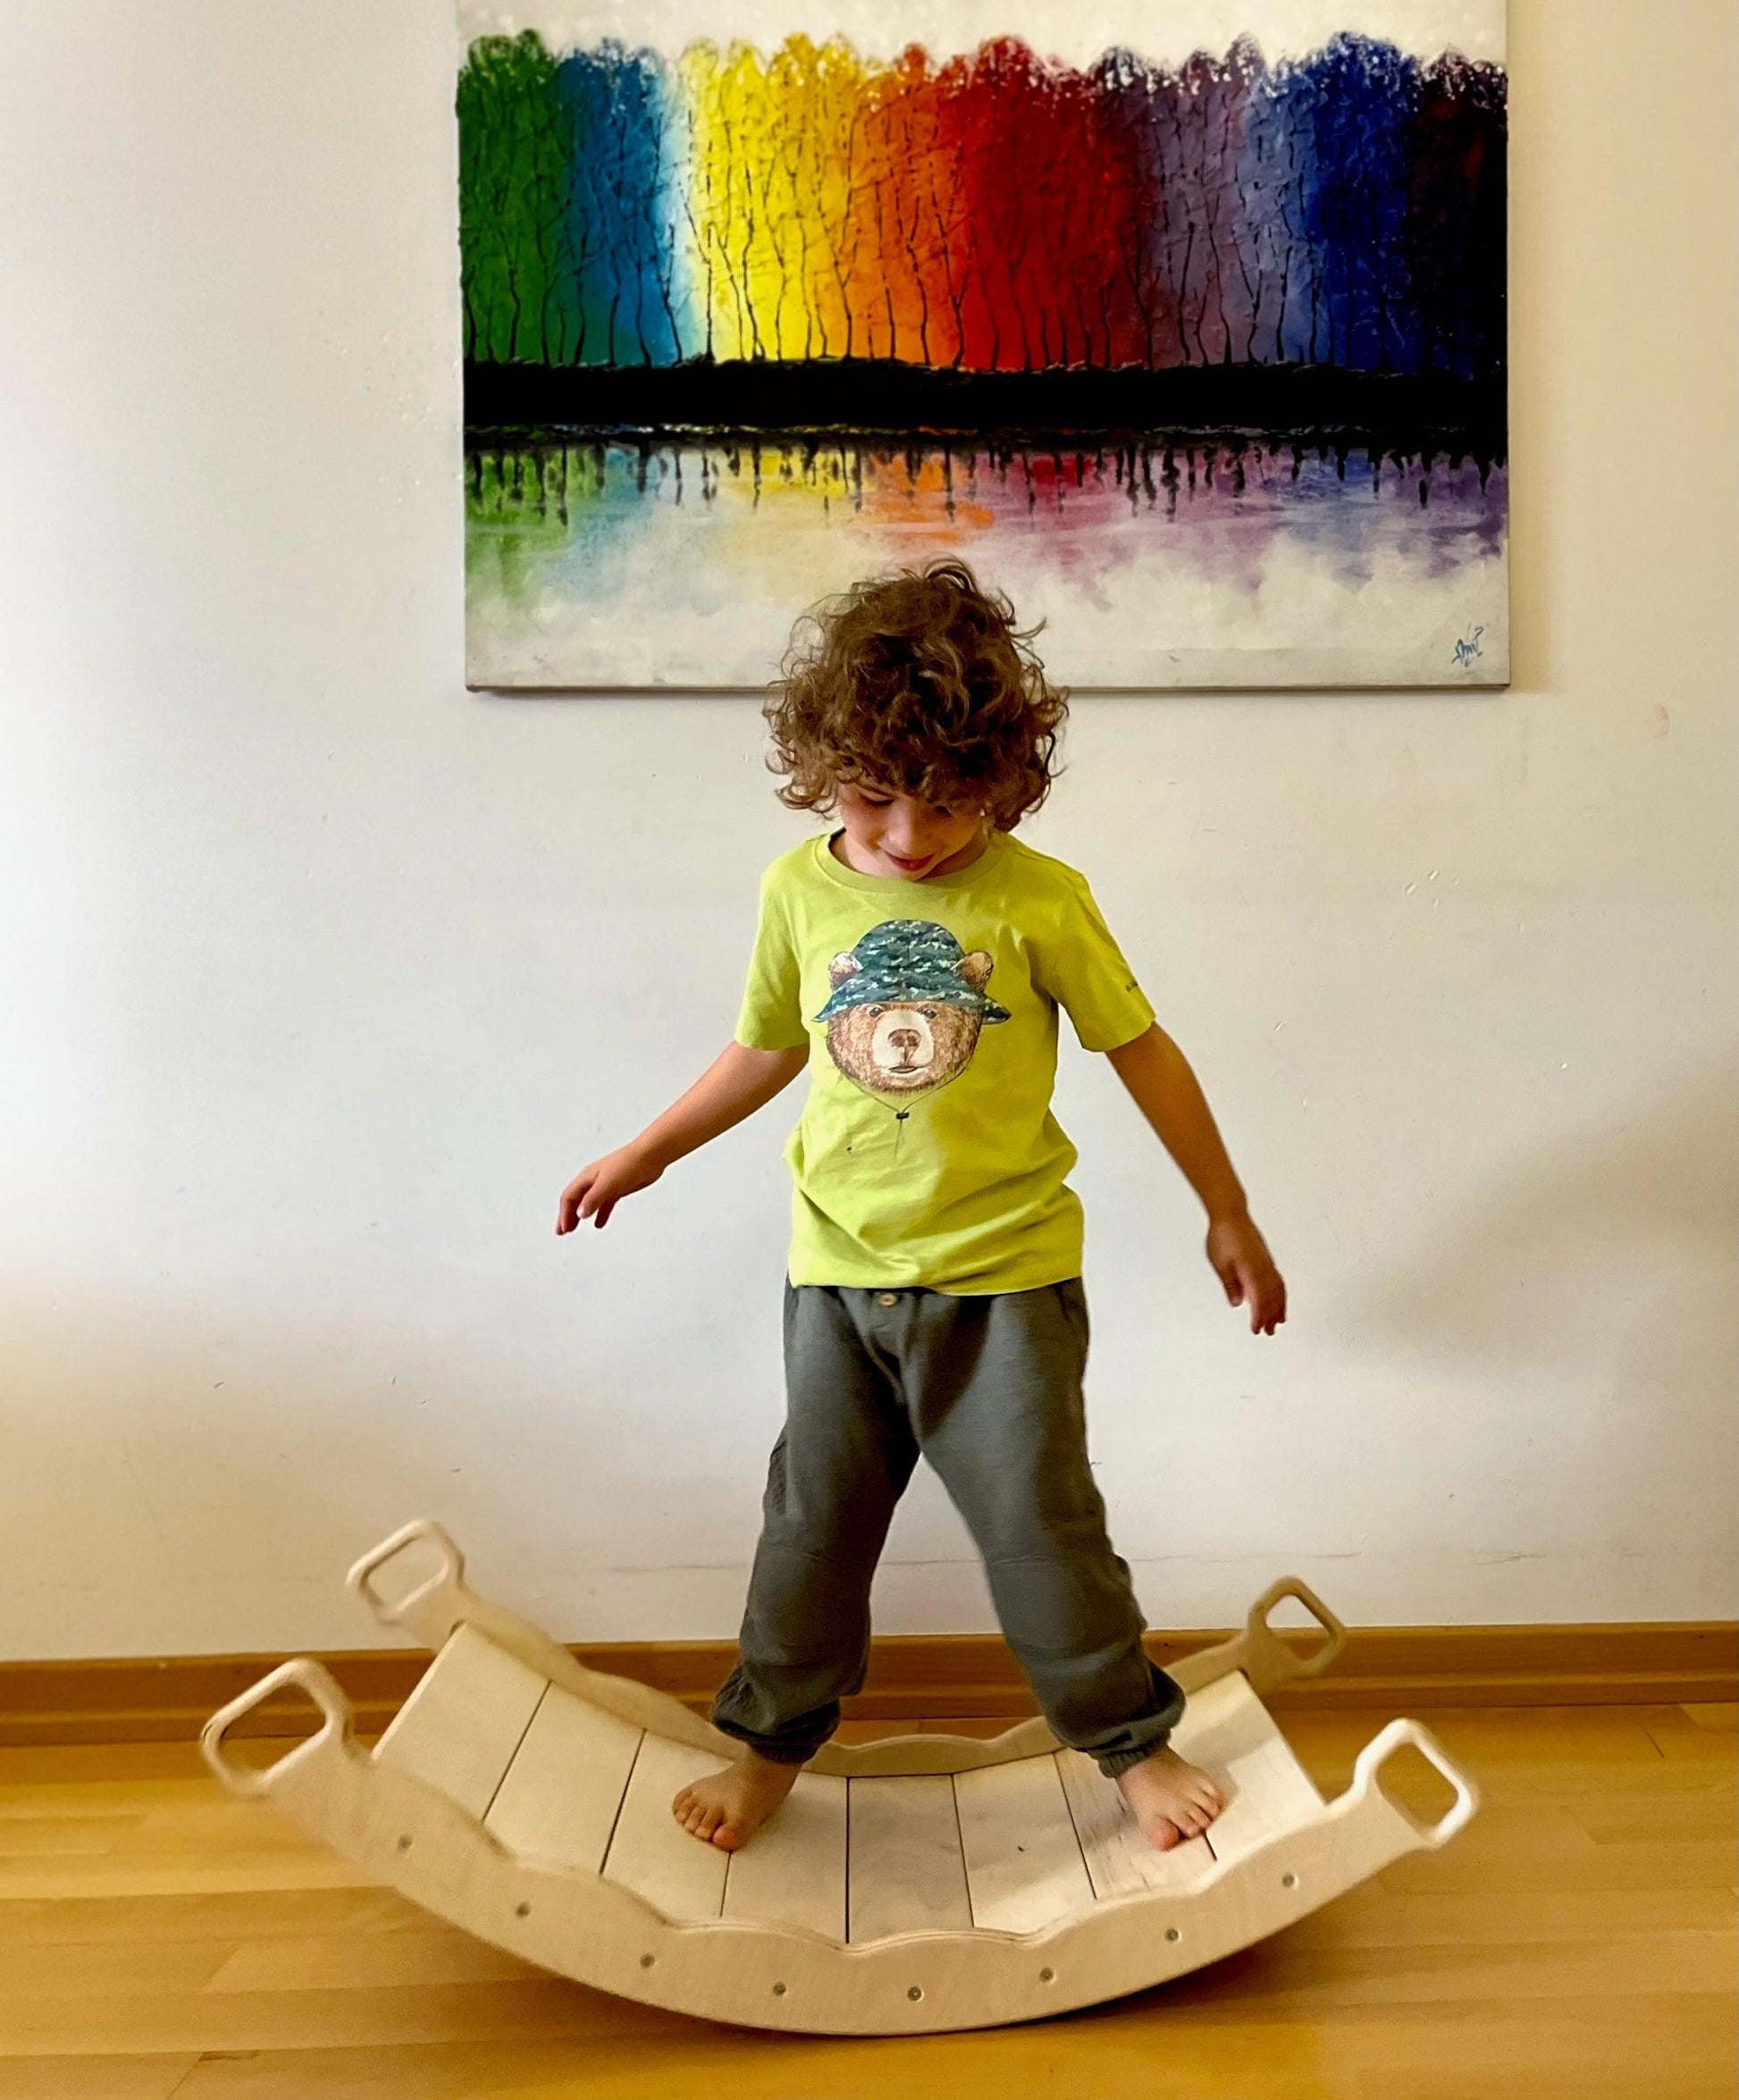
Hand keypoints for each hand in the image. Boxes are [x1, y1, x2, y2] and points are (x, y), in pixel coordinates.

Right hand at [556, 1145, 662, 1233]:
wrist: (651, 1156)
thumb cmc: (628, 1164)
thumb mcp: (608, 1184)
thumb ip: (593, 1199)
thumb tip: (580, 1214)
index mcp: (587, 1177)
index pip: (569, 1197)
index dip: (564, 1214)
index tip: (564, 1229)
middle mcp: (594, 1181)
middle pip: (575, 1201)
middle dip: (567, 1216)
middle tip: (561, 1231)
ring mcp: (606, 1185)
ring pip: (588, 1203)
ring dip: (580, 1216)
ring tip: (574, 1229)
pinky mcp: (618, 1189)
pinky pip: (604, 1204)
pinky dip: (600, 1214)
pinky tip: (599, 1224)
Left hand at [1206, 1213, 1286, 1334]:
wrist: (1231, 1215)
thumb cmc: (1224, 1235)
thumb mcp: (1220, 1263)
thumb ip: (1230, 1284)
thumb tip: (1237, 1302)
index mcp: (1251, 1270)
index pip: (1259, 1299)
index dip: (1259, 1317)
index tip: (1257, 1329)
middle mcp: (1263, 1267)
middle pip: (1272, 1297)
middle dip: (1271, 1316)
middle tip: (1269, 1331)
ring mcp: (1267, 1262)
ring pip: (1278, 1289)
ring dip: (1279, 1306)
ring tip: (1279, 1320)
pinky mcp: (1266, 1258)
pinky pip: (1277, 1280)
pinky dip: (1280, 1293)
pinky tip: (1278, 1298)